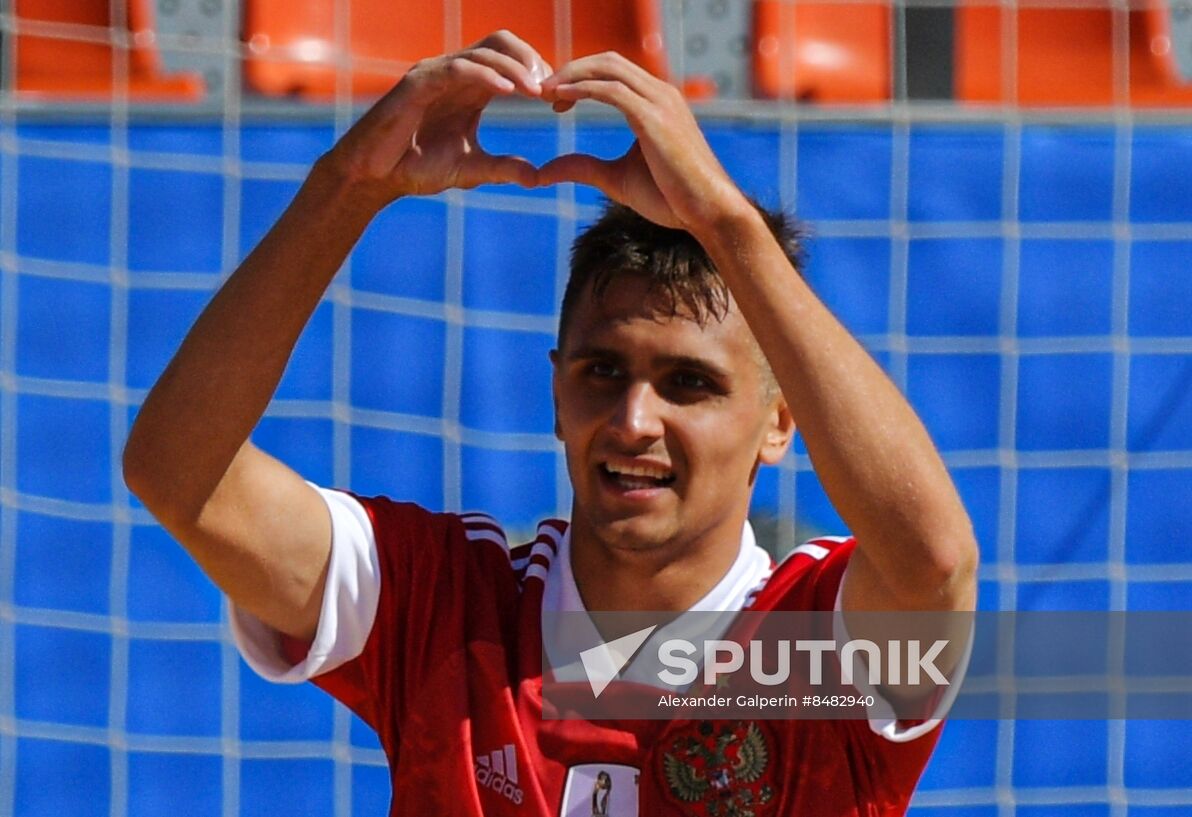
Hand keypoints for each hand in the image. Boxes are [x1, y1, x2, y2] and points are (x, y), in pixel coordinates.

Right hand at [323, 31, 550, 204]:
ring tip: (537, 91)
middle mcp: (454, 73)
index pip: (509, 60)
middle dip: (531, 59)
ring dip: (515, 68)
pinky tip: (509, 91)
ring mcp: (435, 73)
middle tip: (552, 88)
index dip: (536, 71)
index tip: (557, 98)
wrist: (374, 177)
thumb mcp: (470, 169)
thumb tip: (537, 178)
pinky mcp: (418, 82)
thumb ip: (502, 168)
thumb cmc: (415, 168)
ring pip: (483, 51)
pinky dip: (486, 75)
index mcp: (469, 88)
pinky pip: (458, 68)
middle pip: (501, 42)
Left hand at [537, 53, 748, 231]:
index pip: (613, 72)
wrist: (708, 212)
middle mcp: (660, 94)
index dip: (579, 77)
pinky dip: (583, 89)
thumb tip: (545, 172)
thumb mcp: (616, 180)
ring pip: (608, 68)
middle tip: (541, 90)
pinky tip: (560, 98)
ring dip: (571, 74)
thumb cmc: (672, 198)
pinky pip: (612, 91)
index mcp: (657, 102)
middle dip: (571, 69)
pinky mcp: (654, 118)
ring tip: (544, 92)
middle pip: (607, 61)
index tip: (553, 97)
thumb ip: (583, 168)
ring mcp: (660, 102)